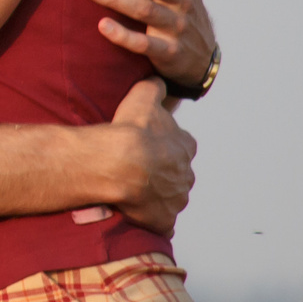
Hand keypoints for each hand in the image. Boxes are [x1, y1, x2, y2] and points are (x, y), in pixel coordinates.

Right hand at [106, 78, 195, 235]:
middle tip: (138, 169)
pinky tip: (140, 216)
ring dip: (157, 196)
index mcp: (184, 147)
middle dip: (162, 172)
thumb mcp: (142, 99)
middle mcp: (185, 174)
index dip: (165, 145)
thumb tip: (159, 79)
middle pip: (177, 173)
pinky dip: (154, 220)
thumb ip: (154, 88)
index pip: (182, 145)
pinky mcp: (163, 219)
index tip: (149, 145)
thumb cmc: (130, 132)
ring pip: (170, 197)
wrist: (117, 165)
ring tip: (132, 192)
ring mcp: (175, 199)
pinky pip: (162, 222)